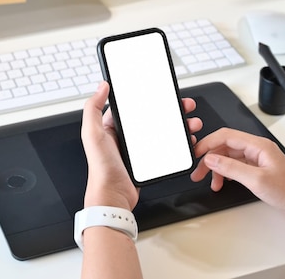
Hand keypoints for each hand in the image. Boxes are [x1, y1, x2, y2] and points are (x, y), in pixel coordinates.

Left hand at [81, 81, 201, 210]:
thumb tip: (101, 86)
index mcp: (112, 127)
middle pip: (153, 117)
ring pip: (163, 131)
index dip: (149, 97)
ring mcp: (138, 149)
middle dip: (171, 110)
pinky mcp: (148, 161)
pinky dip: (178, 142)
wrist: (113, 198)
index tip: (163, 91)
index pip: (133, 106)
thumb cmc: (101, 169)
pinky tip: (187, 140)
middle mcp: (125, 136)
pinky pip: (166, 147)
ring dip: (179, 125)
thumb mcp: (93, 134)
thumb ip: (93, 109)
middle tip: (185, 105)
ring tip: (191, 123)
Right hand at [190, 127, 284, 221]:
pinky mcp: (258, 170)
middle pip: (225, 146)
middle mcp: (257, 149)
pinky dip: (226, 174)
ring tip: (210, 182)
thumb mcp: (256, 180)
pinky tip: (222, 182)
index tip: (196, 153)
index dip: (208, 143)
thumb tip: (211, 158)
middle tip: (198, 172)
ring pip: (229, 157)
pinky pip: (236, 166)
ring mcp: (258, 160)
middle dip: (210, 158)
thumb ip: (231, 167)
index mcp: (258, 145)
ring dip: (217, 168)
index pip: (226, 136)